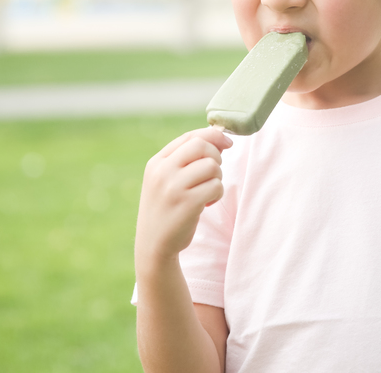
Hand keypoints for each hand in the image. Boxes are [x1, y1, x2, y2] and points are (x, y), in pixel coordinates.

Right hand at [135, 127, 232, 273]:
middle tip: (214, 173)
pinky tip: (207, 203)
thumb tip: (221, 138)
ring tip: (208, 191)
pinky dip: (217, 194)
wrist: (153, 245)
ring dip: (218, 178)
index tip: (227, 142)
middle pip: (202, 146)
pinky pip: (216, 186)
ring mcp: (174, 187)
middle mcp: (162, 171)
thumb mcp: (166, 180)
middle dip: (216, 156)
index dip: (213, 136)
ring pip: (212, 166)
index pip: (189, 137)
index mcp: (156, 162)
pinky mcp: (188, 203)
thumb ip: (187, 159)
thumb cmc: (167, 208)